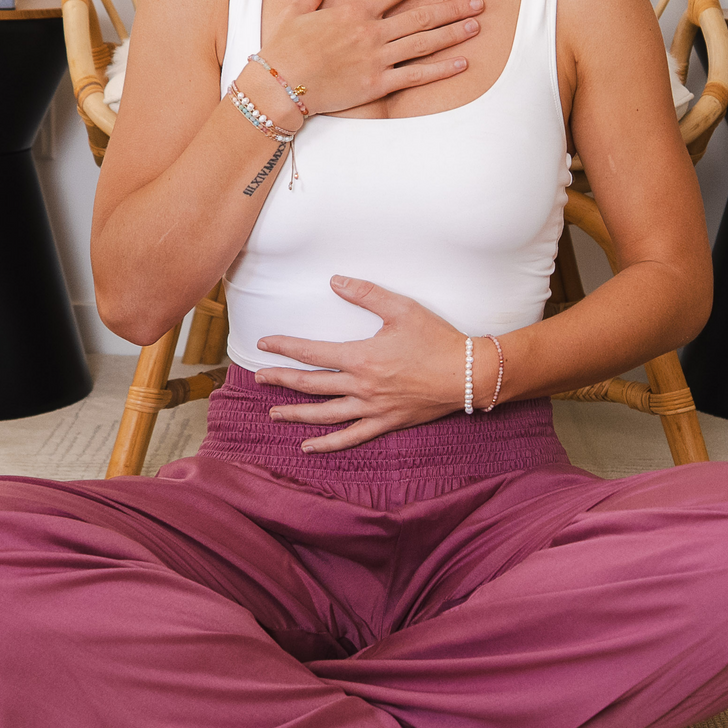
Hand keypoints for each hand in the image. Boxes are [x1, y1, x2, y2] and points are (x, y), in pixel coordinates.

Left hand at [253, 277, 491, 450]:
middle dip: (281, 380)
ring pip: (324, 414)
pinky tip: (308, 446)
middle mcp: (361, 386)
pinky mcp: (386, 423)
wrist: (468, 374)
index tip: (264, 344)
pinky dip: (327, 444)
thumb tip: (335, 280)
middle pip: (310, 385)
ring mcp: (372, 408)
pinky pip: (350, 437)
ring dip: (295, 414)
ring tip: (273, 413)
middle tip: (259, 378)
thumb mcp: (402, 308)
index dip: (285, 347)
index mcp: (361, 357)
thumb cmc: (437, 339)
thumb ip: (366, 293)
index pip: (312, 353)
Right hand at [255, 0, 483, 116]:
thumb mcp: (296, 12)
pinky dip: (441, 70)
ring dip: (453, 34)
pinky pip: (416, 75)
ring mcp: (377, 59)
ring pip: (424, 43)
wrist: (280, 85)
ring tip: (476, 27)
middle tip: (479, 2)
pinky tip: (461, 63)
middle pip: (421, 16)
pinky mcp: (377, 84)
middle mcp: (371, 32)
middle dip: (453, 7)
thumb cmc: (284, 49)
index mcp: (354, 12)